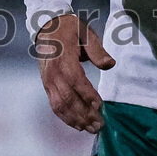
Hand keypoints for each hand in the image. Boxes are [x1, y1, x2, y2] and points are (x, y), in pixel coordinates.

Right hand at [35, 13, 114, 133]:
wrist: (47, 27)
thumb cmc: (69, 29)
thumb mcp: (86, 33)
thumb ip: (97, 50)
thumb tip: (110, 65)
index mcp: (63, 59)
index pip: (76, 81)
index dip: (87, 95)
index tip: (101, 107)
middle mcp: (53, 73)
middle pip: (68, 98)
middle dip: (84, 114)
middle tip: (100, 125)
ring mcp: (48, 81)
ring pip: (60, 106)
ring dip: (75, 120)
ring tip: (91, 129)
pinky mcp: (46, 86)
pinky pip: (55, 105)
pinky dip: (66, 118)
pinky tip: (78, 124)